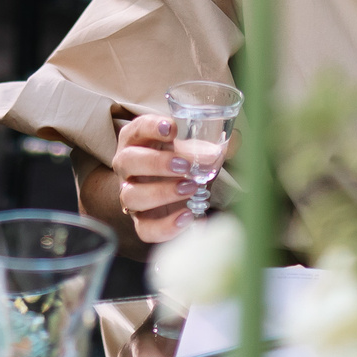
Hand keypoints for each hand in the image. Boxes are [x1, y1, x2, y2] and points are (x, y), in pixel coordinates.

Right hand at [110, 114, 222, 245]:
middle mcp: (127, 168)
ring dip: (161, 193)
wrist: (174, 192)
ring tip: (190, 189)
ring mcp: (130, 195)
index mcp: (137, 142)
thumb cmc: (180, 162)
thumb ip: (209, 146)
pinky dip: (167, 226)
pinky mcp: (141, 221)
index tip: (172, 128)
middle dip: (156, 163)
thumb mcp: (192, 149)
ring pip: (131, 196)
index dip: (150, 127)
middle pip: (127, 162)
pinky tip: (188, 217)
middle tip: (185, 166)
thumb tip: (229, 145)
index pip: (135, 129)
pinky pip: (145, 229)